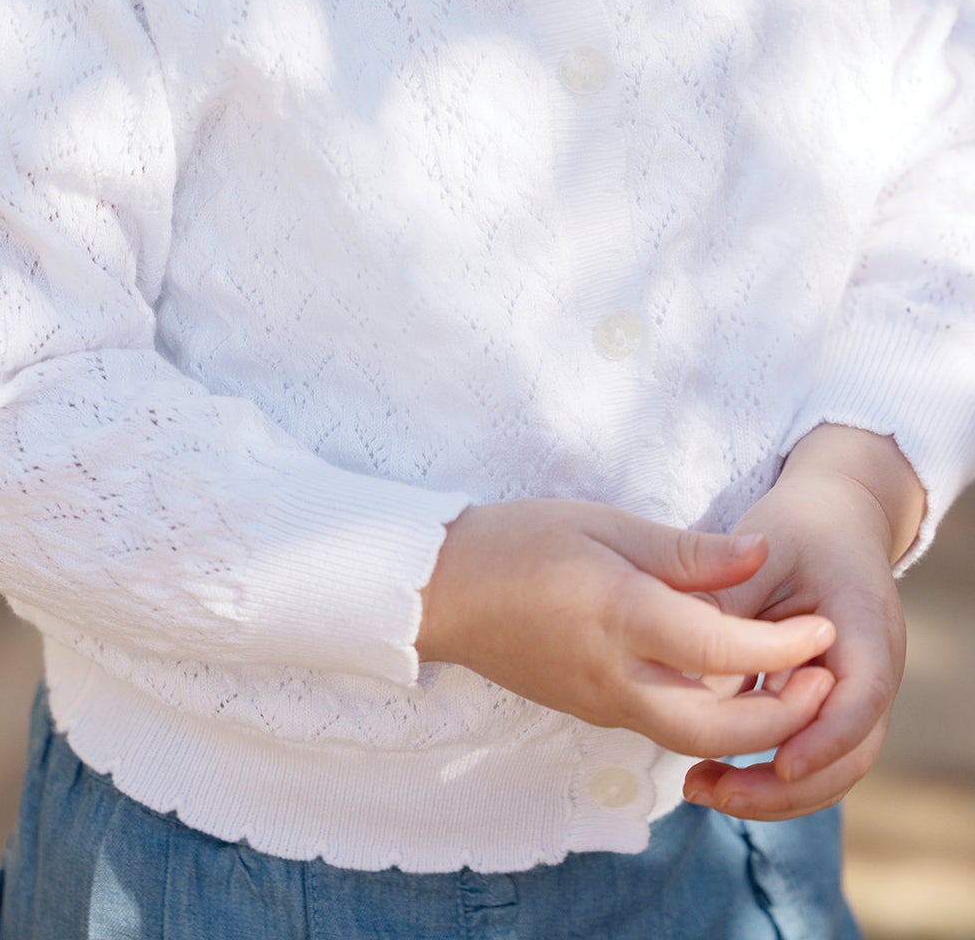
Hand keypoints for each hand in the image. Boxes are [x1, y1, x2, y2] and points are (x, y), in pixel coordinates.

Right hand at [417, 498, 836, 761]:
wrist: (442, 591)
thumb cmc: (520, 541)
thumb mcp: (605, 524)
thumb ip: (686, 550)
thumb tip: (762, 554)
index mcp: (620, 616)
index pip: (722, 650)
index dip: (783, 645)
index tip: (823, 628)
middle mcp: (615, 675)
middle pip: (718, 729)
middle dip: (783, 716)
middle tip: (823, 679)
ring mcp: (602, 703)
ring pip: (694, 743)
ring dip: (753, 729)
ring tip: (790, 687)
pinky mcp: (593, 711)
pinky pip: (665, 730)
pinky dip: (711, 722)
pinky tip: (731, 687)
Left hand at [682, 428, 922, 820]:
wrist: (835, 518)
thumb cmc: (798, 528)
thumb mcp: (762, 548)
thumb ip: (732, 606)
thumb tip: (691, 673)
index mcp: (866, 625)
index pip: (862, 696)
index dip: (826, 737)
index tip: (781, 764)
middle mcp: (873, 671)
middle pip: (851, 754)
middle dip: (787, 789)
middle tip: (715, 792)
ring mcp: (855, 694)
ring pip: (830, 768)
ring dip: (772, 792)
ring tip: (701, 790)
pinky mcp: (827, 703)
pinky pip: (807, 751)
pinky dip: (767, 773)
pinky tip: (710, 774)